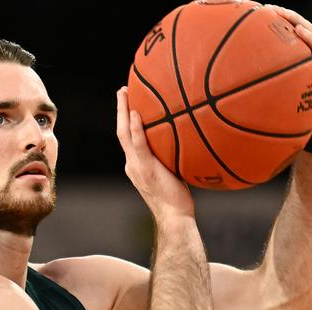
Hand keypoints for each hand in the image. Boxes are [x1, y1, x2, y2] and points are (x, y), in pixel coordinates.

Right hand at [116, 87, 194, 219]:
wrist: (175, 217)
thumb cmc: (179, 200)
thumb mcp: (174, 174)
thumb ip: (174, 158)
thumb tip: (191, 142)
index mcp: (137, 165)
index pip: (128, 138)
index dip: (127, 120)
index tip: (131, 103)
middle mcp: (132, 164)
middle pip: (121, 131)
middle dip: (121, 109)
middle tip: (123, 90)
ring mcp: (137, 167)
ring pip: (124, 134)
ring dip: (123, 111)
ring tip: (125, 92)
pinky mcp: (146, 169)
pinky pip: (138, 145)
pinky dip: (136, 128)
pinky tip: (137, 113)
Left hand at [266, 5, 311, 134]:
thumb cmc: (296, 105)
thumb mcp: (280, 89)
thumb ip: (266, 80)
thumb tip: (234, 79)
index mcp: (303, 57)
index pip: (296, 31)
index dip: (284, 18)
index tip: (266, 8)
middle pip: (309, 33)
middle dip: (295, 20)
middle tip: (280, 12)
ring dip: (310, 40)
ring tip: (300, 31)